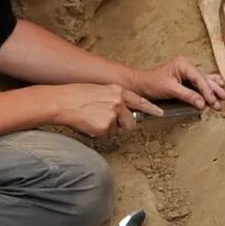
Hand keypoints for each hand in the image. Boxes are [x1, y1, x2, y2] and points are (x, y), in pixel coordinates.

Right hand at [46, 81, 163, 137]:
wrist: (63, 101)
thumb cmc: (77, 95)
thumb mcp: (100, 91)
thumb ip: (114, 99)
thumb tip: (121, 110)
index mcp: (117, 91)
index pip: (140, 101)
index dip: (151, 109)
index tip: (161, 113)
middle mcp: (118, 102)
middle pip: (131, 122)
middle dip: (123, 125)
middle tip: (108, 121)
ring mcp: (112, 115)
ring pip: (118, 130)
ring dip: (109, 128)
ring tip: (94, 118)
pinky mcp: (105, 127)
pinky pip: (107, 135)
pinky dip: (98, 132)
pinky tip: (89, 123)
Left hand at [136, 57, 224, 112]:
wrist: (140, 85)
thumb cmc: (151, 84)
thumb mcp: (170, 89)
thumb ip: (187, 96)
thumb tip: (202, 104)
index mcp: (183, 64)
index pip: (199, 78)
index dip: (207, 91)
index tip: (213, 101)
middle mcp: (186, 66)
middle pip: (204, 79)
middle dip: (214, 90)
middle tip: (224, 100)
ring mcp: (186, 72)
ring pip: (204, 81)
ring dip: (214, 89)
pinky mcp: (185, 79)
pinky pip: (200, 82)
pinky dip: (208, 87)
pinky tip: (219, 86)